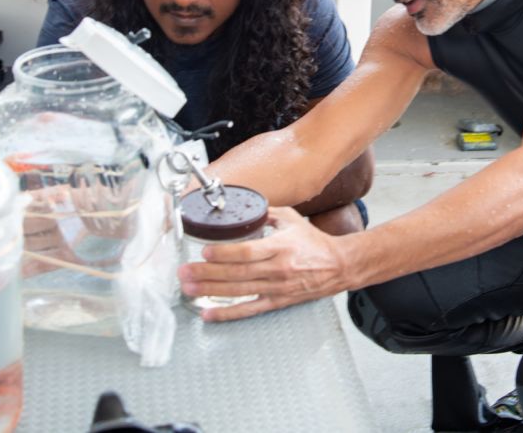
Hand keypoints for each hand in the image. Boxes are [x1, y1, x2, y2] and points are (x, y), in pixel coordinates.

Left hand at [178, 207, 351, 320]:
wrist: (337, 266)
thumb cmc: (313, 242)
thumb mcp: (291, 220)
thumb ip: (265, 213)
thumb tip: (242, 208)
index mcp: (280, 247)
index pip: (248, 252)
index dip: (225, 253)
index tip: (205, 251)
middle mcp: (277, 270)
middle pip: (237, 274)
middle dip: (207, 273)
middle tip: (184, 272)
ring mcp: (276, 288)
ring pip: (238, 292)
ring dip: (210, 291)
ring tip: (188, 288)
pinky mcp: (276, 302)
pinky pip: (248, 310)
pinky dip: (227, 314)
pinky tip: (208, 313)